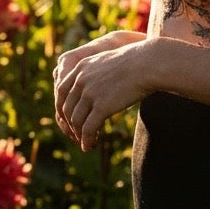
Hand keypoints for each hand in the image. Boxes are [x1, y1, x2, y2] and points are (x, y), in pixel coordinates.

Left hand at [53, 31, 149, 150]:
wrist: (148, 64)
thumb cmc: (135, 62)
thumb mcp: (108, 62)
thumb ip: (97, 72)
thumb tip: (98, 83)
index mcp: (80, 67)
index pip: (61, 91)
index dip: (63, 108)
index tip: (68, 119)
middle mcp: (81, 80)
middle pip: (67, 108)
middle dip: (70, 124)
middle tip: (77, 134)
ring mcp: (90, 93)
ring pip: (76, 120)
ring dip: (78, 135)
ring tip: (85, 143)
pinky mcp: (102, 107)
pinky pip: (88, 129)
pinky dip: (86, 140)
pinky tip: (89, 146)